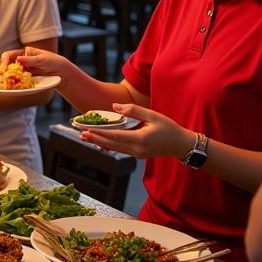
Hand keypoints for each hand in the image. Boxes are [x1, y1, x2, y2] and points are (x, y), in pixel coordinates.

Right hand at [0, 46, 69, 77]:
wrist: (62, 73)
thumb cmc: (54, 62)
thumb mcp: (43, 59)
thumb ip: (31, 60)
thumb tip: (18, 60)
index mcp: (23, 53)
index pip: (8, 55)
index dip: (4, 61)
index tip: (4, 68)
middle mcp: (19, 61)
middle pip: (1, 62)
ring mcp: (19, 71)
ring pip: (3, 71)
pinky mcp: (22, 80)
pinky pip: (11, 81)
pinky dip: (5, 83)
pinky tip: (1, 86)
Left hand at [79, 103, 193, 160]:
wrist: (181, 145)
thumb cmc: (169, 128)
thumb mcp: (152, 115)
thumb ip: (133, 110)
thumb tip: (114, 107)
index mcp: (140, 139)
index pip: (115, 136)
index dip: (100, 133)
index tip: (87, 130)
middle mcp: (137, 149)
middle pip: (111, 145)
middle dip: (95, 139)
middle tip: (80, 134)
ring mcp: (137, 154)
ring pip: (114, 148)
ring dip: (100, 142)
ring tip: (86, 137)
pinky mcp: (137, 154)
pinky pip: (120, 149)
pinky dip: (109, 144)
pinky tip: (100, 140)